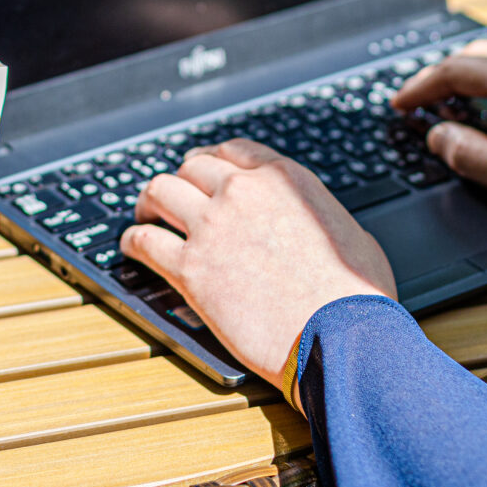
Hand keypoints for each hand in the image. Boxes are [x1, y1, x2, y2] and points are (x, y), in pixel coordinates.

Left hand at [120, 139, 396, 400]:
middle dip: (181, 180)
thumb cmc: (355, 296)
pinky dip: (132, 241)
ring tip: (145, 216)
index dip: (212, 162)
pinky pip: (144, 240)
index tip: (204, 174)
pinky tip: (131, 248)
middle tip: (173, 198)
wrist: (341, 335)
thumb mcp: (351, 235)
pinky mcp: (190, 268)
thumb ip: (321, 219)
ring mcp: (212, 227)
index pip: (233, 152)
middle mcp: (243, 192)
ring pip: (159, 191)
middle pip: (192, 167)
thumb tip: (318, 227)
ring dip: (148, 202)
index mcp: (284, 180)